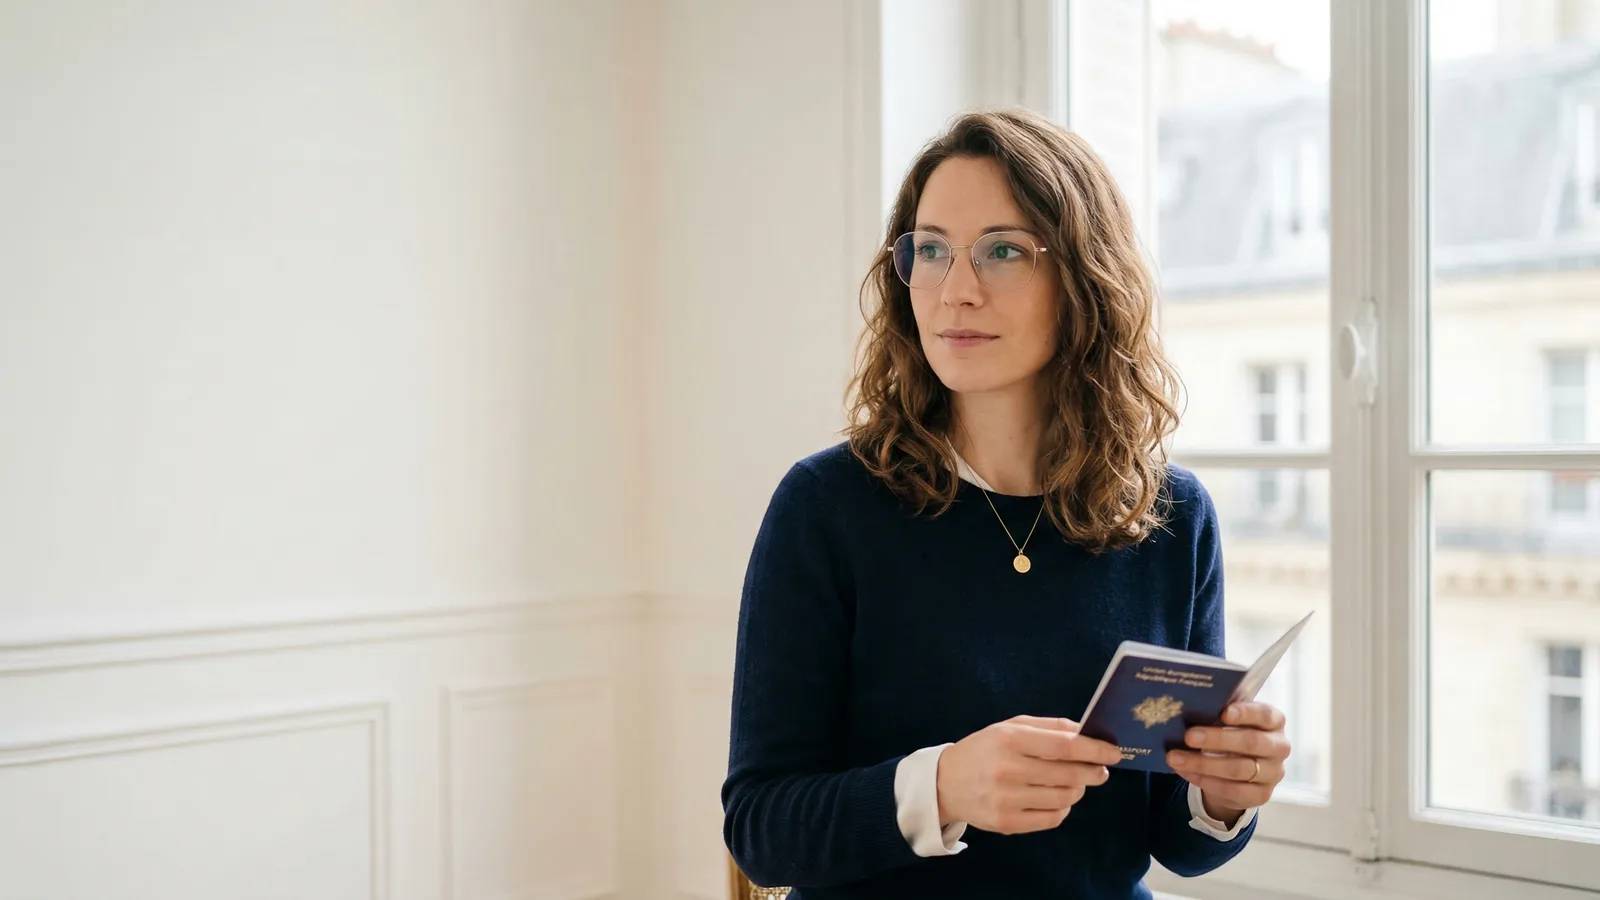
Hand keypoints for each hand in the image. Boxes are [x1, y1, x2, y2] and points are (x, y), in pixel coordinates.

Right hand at [936, 714, 1122, 834]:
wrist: (944, 783)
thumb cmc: (983, 750)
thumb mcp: (1010, 727)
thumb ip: (1049, 727)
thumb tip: (1086, 731)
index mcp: (1009, 740)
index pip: (1064, 746)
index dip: (1094, 750)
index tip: (1114, 753)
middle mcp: (1007, 770)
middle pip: (1068, 774)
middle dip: (1092, 772)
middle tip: (1100, 770)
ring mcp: (1006, 799)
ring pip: (1064, 798)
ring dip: (1078, 790)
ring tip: (1074, 782)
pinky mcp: (1006, 823)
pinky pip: (1052, 818)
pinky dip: (1062, 808)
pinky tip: (1056, 798)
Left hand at [1166, 701, 1290, 824]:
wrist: (1239, 771)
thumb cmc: (1232, 733)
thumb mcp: (1229, 719)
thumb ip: (1219, 710)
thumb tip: (1187, 705)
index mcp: (1275, 721)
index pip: (1265, 715)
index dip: (1246, 713)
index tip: (1224, 713)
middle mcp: (1279, 746)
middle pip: (1251, 742)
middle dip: (1217, 739)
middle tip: (1188, 736)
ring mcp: (1273, 773)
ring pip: (1239, 769)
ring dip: (1203, 763)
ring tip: (1175, 757)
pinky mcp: (1261, 795)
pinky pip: (1232, 790)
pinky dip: (1204, 780)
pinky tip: (1184, 771)